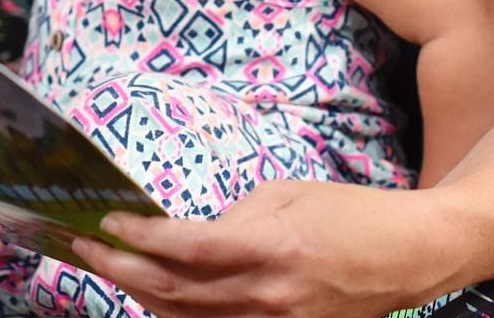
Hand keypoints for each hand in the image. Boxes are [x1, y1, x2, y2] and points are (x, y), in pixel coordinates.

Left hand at [71, 179, 458, 317]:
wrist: (408, 256)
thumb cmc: (352, 213)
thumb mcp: (291, 192)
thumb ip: (237, 216)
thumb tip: (191, 236)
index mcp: (271, 247)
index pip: (186, 249)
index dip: (139, 237)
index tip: (107, 220)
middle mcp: (267, 296)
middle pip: (174, 293)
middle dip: (121, 268)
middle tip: (84, 245)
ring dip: (140, 297)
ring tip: (108, 268)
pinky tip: (154, 301)